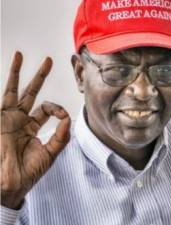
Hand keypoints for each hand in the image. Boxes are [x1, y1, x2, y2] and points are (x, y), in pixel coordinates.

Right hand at [1, 52, 70, 208]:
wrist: (11, 184)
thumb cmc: (29, 172)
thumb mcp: (51, 153)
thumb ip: (61, 136)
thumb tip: (68, 118)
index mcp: (31, 126)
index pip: (46, 108)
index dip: (57, 108)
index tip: (62, 115)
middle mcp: (19, 120)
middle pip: (30, 92)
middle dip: (39, 76)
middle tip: (49, 60)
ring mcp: (7, 119)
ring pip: (13, 90)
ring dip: (16, 72)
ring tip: (19, 55)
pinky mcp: (0, 121)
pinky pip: (2, 101)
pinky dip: (7, 88)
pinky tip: (12, 68)